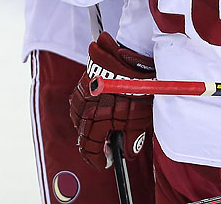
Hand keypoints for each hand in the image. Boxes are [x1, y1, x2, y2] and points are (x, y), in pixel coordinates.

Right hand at [69, 32, 154, 169]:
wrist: (131, 57)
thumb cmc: (137, 86)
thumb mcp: (140, 116)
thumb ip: (133, 138)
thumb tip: (129, 154)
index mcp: (95, 120)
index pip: (89, 148)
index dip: (97, 160)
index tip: (105, 164)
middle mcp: (83, 110)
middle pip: (83, 135)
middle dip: (96, 144)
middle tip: (108, 148)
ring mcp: (80, 96)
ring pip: (80, 120)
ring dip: (91, 127)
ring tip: (106, 128)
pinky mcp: (82, 85)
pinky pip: (80, 105)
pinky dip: (89, 112)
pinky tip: (100, 111)